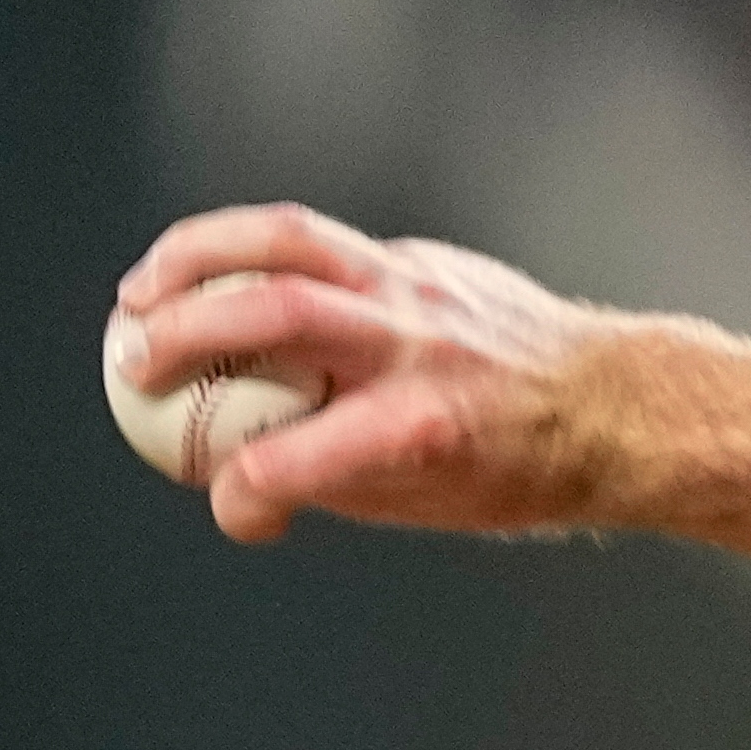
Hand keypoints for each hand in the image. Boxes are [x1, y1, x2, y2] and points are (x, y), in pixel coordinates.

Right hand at [111, 203, 634, 542]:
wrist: (621, 405)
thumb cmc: (522, 467)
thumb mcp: (431, 502)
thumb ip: (333, 480)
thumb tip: (235, 475)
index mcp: (422, 427)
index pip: (291, 460)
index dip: (240, 494)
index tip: (234, 509)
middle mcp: (419, 345)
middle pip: (275, 312)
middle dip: (180, 333)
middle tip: (128, 365)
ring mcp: (423, 289)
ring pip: (290, 240)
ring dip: (196, 257)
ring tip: (140, 293)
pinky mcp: (425, 261)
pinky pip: (325, 246)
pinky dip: (257, 260)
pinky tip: (219, 286)